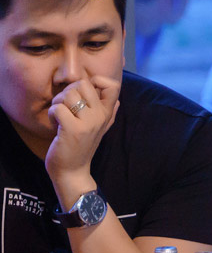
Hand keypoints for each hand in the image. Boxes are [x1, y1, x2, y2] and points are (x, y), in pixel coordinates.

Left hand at [46, 76, 120, 196]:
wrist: (72, 171)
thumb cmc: (81, 147)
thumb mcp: (98, 129)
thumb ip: (107, 113)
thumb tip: (117, 100)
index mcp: (107, 113)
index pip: (112, 85)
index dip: (95, 81)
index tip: (84, 93)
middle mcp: (101, 116)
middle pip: (83, 84)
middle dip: (68, 92)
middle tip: (67, 107)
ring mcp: (89, 123)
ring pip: (68, 94)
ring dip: (58, 103)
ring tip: (60, 117)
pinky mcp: (74, 130)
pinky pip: (58, 108)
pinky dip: (52, 114)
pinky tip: (56, 125)